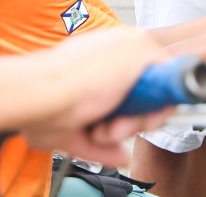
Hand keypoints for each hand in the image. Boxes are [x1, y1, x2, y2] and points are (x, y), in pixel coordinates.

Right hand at [19, 28, 170, 165]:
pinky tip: (124, 121)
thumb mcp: (74, 132)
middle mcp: (115, 49)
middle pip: (143, 90)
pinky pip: (167, 87)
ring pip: (154, 91)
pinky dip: (153, 111)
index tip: (107, 129)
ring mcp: (130, 47)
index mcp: (97, 60)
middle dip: (129, 120)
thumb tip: (123, 158)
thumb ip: (102, 145)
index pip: (127, 86)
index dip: (122, 114)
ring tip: (108, 129)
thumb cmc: (41, 106)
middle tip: (107, 132)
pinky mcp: (142, 50)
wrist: (38, 93)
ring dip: (136, 120)